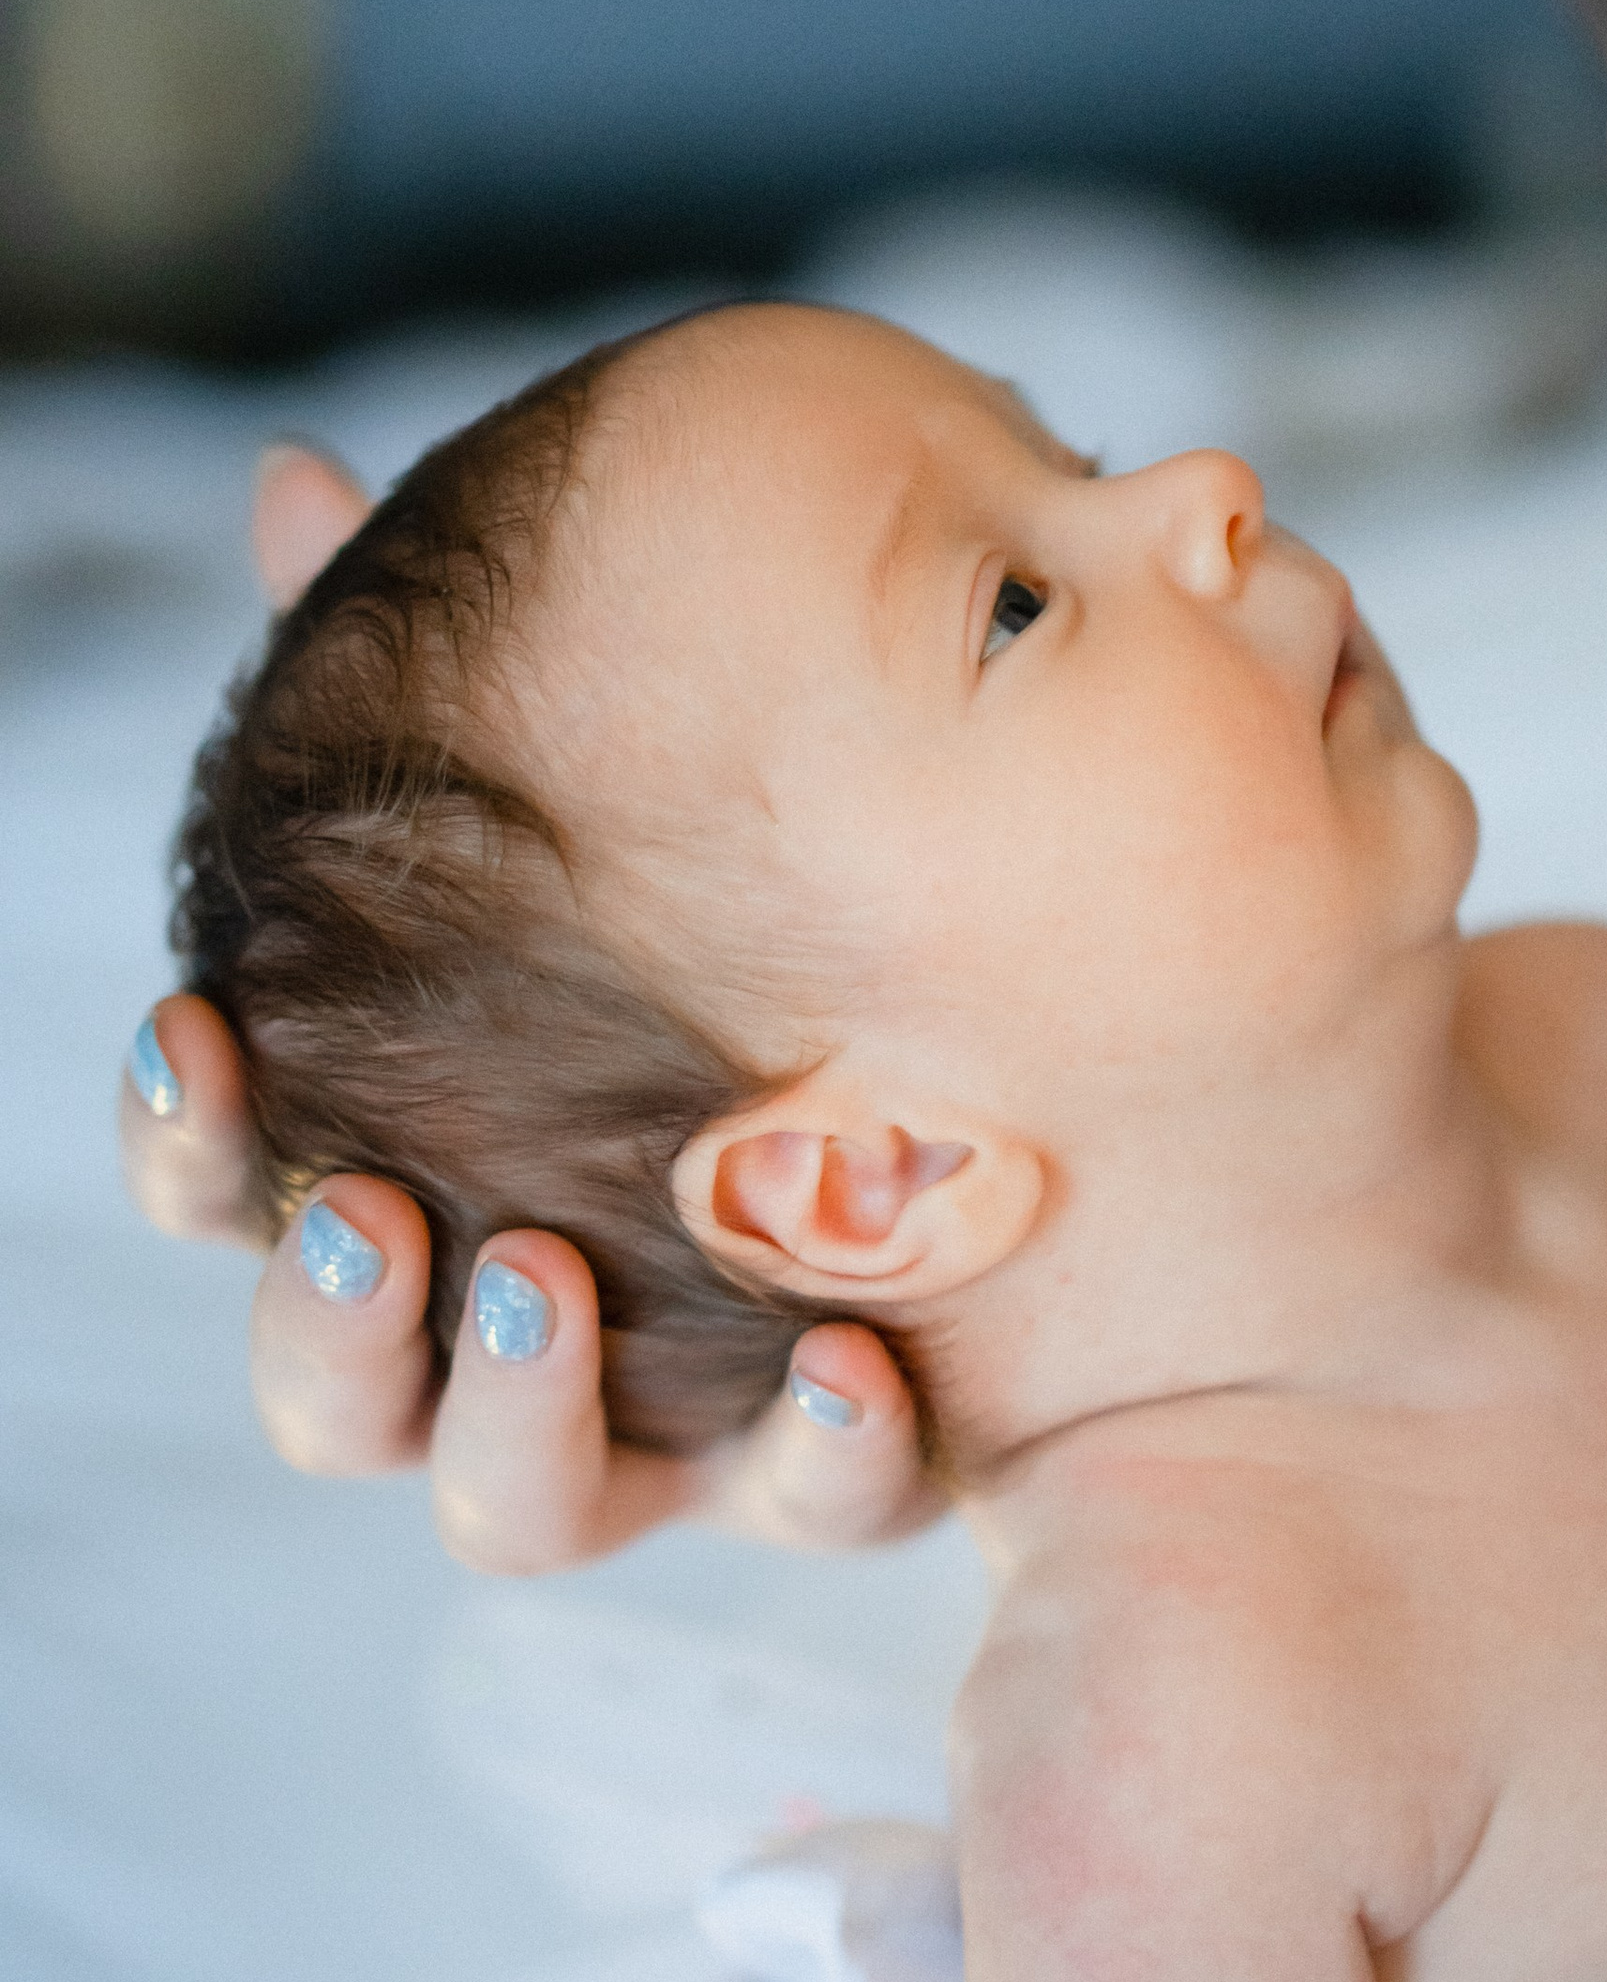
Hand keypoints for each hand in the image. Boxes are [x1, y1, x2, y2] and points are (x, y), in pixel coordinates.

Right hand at [118, 444, 937, 1572]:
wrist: (1039, 1070)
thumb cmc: (736, 923)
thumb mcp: (605, 788)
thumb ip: (443, 674)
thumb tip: (294, 481)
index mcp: (422, 1167)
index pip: (240, 1184)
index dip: (194, 1137)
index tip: (195, 1031)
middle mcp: (517, 1319)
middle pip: (341, 1397)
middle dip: (328, 1323)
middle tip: (372, 1217)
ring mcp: (670, 1412)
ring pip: (523, 1500)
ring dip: (508, 1415)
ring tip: (542, 1278)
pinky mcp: (842, 1449)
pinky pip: (818, 1498)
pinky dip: (816, 1454)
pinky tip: (851, 1360)